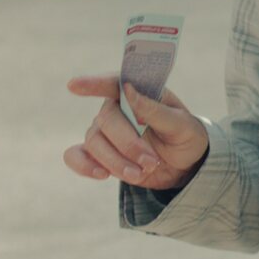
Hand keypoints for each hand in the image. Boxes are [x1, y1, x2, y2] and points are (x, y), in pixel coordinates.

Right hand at [63, 75, 208, 189]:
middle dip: (128, 145)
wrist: (184, 164)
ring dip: (116, 162)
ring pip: (94, 142)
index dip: (93, 83)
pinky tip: (102, 175)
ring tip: (140, 174)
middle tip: (151, 161)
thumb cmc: (185, 136)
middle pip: (106, 121)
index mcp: (137, 93)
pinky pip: (76, 156)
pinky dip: (84, 166)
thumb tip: (129, 89)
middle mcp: (116, 109)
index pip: (112, 83)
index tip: (73, 86)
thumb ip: (155, 109)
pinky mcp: (99, 155)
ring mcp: (104, 132)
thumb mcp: (182, 124)